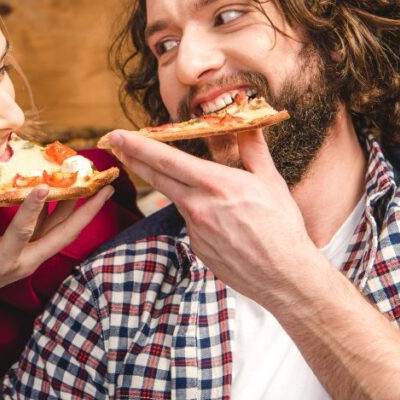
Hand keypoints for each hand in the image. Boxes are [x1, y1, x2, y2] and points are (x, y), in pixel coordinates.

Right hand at [0, 185, 113, 311]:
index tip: (44, 185)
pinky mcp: (33, 251)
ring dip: (84, 210)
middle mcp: (25, 259)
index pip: (22, 232)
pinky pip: (55, 229)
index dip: (32, 209)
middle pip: (63, 235)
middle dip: (86, 211)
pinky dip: (67, 211)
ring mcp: (33, 256)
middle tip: (105, 186)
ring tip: (102, 185)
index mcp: (3, 259)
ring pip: (64, 232)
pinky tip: (76, 191)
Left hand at [107, 128, 313, 300]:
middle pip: (156, 177)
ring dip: (175, 186)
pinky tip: (224, 222)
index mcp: (214, 184)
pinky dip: (199, 213)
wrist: (284, 276)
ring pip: (177, 199)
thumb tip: (246, 124)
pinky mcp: (196, 247)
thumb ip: (252, 149)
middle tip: (114, 143)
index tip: (117, 135)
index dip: (137, 146)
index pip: (166, 159)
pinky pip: (191, 222)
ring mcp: (194, 230)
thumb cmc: (282, 227)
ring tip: (198, 183)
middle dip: (132, 157)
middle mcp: (197, 206)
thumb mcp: (270, 181)